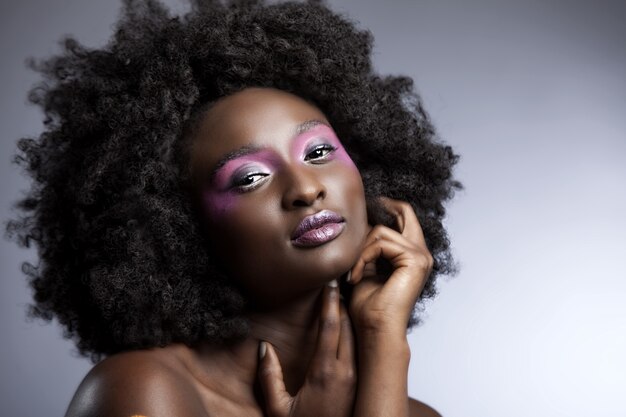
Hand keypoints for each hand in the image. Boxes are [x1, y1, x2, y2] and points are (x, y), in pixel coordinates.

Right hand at [257, 281, 355, 416]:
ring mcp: (356, 377)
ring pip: (357, 336)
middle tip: (340, 280)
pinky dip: (355, 332)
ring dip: (351, 316)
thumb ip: (268, 378)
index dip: (330, 301)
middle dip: (344, 302)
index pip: (331, 326)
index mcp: (325, 372)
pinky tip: (349, 325)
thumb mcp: (278, 410)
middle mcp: (346, 371)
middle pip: (349, 325)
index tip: (330, 282)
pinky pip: (360, 349)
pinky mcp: (359, 383)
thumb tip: (263, 348)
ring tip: (344, 297)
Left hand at [348, 197, 432, 335]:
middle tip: (360, 208)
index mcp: (412, 255)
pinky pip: (381, 243)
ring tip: (352, 273)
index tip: (362, 210)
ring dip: (359, 251)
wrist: (375, 329)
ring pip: (382, 231)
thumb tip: (357, 222)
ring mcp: (421, 256)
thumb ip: (367, 247)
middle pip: (404, 211)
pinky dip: (362, 258)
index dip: (384, 209)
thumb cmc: (368, 306)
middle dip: (381, 206)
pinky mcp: (415, 260)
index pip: (403, 217)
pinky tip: (355, 277)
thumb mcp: (365, 268)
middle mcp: (421, 254)